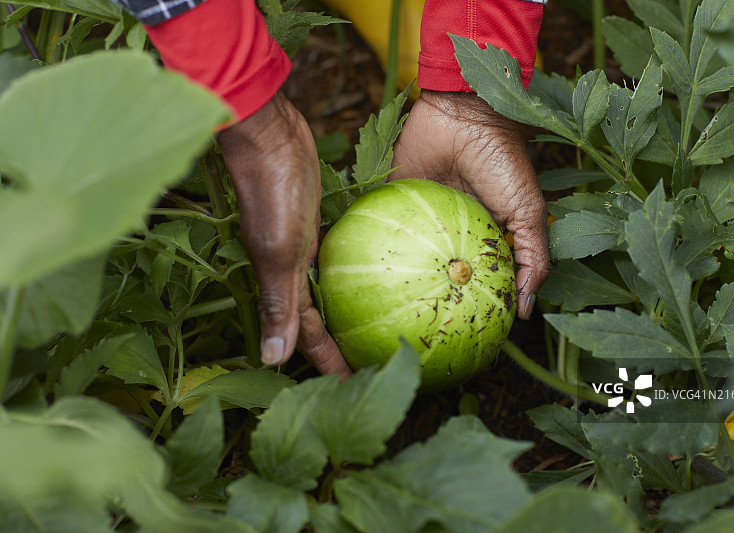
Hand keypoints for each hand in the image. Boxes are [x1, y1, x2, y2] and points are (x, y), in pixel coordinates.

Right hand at [218, 92, 351, 377]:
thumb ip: (278, 302)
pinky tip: (380, 274)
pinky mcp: (318, 221)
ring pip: (330, 290)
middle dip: (340, 344)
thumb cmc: (270, 191)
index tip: (349, 388)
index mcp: (281, 283)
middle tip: (368, 363)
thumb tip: (272, 359)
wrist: (269, 136)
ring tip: (375, 328)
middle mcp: (292, 269)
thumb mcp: (278, 251)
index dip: (326, 362)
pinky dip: (355, 273)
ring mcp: (305, 245)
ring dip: (348, 311)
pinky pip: (340, 257)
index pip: (306, 335)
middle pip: (319, 318)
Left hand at [391, 90, 549, 318]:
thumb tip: (525, 312)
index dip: (471, 307)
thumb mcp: (528, 212)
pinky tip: (362, 284)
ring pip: (406, 262)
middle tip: (423, 337)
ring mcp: (420, 221)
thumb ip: (533, 258)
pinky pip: (380, 232)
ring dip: (398, 286)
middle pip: (438, 277)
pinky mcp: (393, 204)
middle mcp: (449, 234)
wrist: (464, 115)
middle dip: (431, 304)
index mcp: (481, 238)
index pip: (475, 281)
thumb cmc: (501, 161)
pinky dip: (371, 252)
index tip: (465, 339)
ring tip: (387, 323)